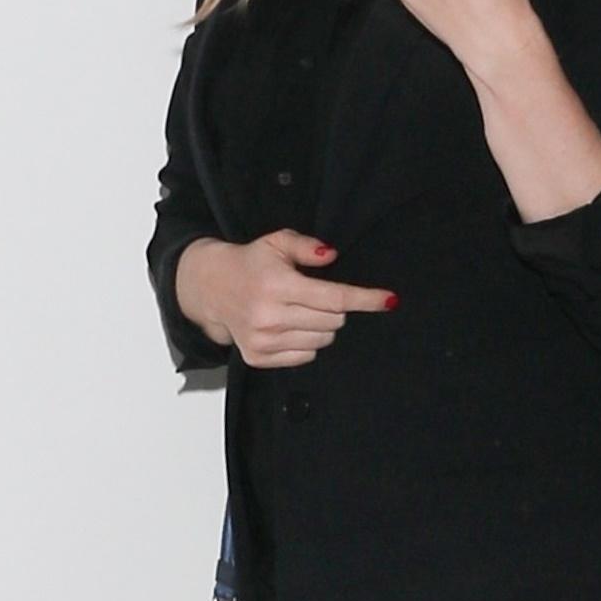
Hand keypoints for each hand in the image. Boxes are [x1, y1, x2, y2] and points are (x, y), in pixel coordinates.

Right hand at [174, 232, 395, 367]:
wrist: (211, 288)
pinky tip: (289, 327)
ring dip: (322, 327)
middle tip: (315, 296)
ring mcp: (263, 340)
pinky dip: (307, 343)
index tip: (389, 300)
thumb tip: (333, 256)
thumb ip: (307, 246)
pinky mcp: (258, 357)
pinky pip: (306, 356)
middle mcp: (269, 315)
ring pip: (323, 341)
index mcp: (277, 284)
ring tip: (299, 311)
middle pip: (334, 321)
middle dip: (335, 309)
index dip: (365, 299)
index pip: (334, 297)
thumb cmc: (252, 263)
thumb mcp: (277, 242)